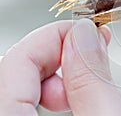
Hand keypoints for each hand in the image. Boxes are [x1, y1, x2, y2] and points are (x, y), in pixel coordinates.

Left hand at [0, 19, 120, 115]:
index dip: (53, 37)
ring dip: (57, 77)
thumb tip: (84, 36)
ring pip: (18, 87)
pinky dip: (52, 93)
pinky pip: (24, 104)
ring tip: (90, 84)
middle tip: (93, 54)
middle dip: (57, 57)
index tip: (87, 31)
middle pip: (12, 72)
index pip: (15, 62)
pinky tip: (75, 99)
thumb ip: (92, 80)